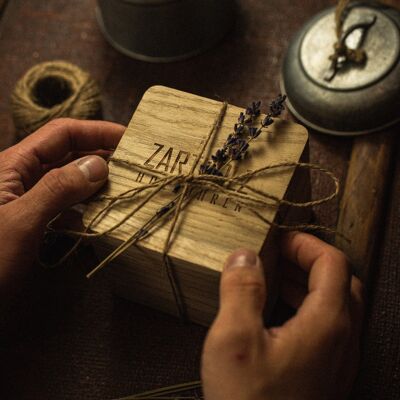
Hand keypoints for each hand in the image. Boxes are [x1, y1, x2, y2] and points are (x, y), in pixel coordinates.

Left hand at [0, 118, 123, 293]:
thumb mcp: (19, 222)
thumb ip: (58, 189)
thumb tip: (99, 165)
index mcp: (14, 166)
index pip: (62, 134)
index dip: (97, 131)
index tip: (130, 138)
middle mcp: (23, 180)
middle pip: (69, 155)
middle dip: (102, 155)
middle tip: (135, 165)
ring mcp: (30, 203)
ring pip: (71, 182)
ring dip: (98, 183)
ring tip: (125, 187)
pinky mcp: (36, 224)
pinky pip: (67, 207)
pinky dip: (87, 208)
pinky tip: (101, 216)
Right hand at [202, 232, 362, 399]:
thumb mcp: (234, 340)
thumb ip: (241, 290)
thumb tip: (244, 256)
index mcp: (327, 324)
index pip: (332, 263)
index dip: (306, 244)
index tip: (279, 240)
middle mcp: (343, 340)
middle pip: (342, 282)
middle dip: (310, 262)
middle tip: (278, 256)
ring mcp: (339, 360)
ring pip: (337, 306)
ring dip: (309, 284)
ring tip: (275, 280)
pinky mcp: (328, 375)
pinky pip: (328, 329)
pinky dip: (307, 308)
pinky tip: (277, 316)